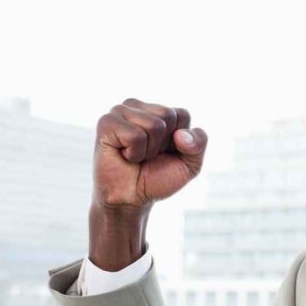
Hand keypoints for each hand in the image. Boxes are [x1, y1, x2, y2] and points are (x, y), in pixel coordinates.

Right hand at [88, 99, 207, 270]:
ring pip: (154, 125)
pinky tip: (123, 155)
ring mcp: (120, 111)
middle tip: (147, 156)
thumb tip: (180, 135)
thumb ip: (199, 143)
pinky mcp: (107, 122)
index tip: (164, 153)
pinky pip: (135, 135)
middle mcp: (138, 106)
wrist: (131, 198)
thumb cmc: (157, 178)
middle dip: (163, 144)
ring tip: (134, 156)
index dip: (180, 142)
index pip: (182, 114)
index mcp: (158, 111)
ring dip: (148, 150)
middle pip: (168, 116)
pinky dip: (134, 153)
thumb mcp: (190, 164)